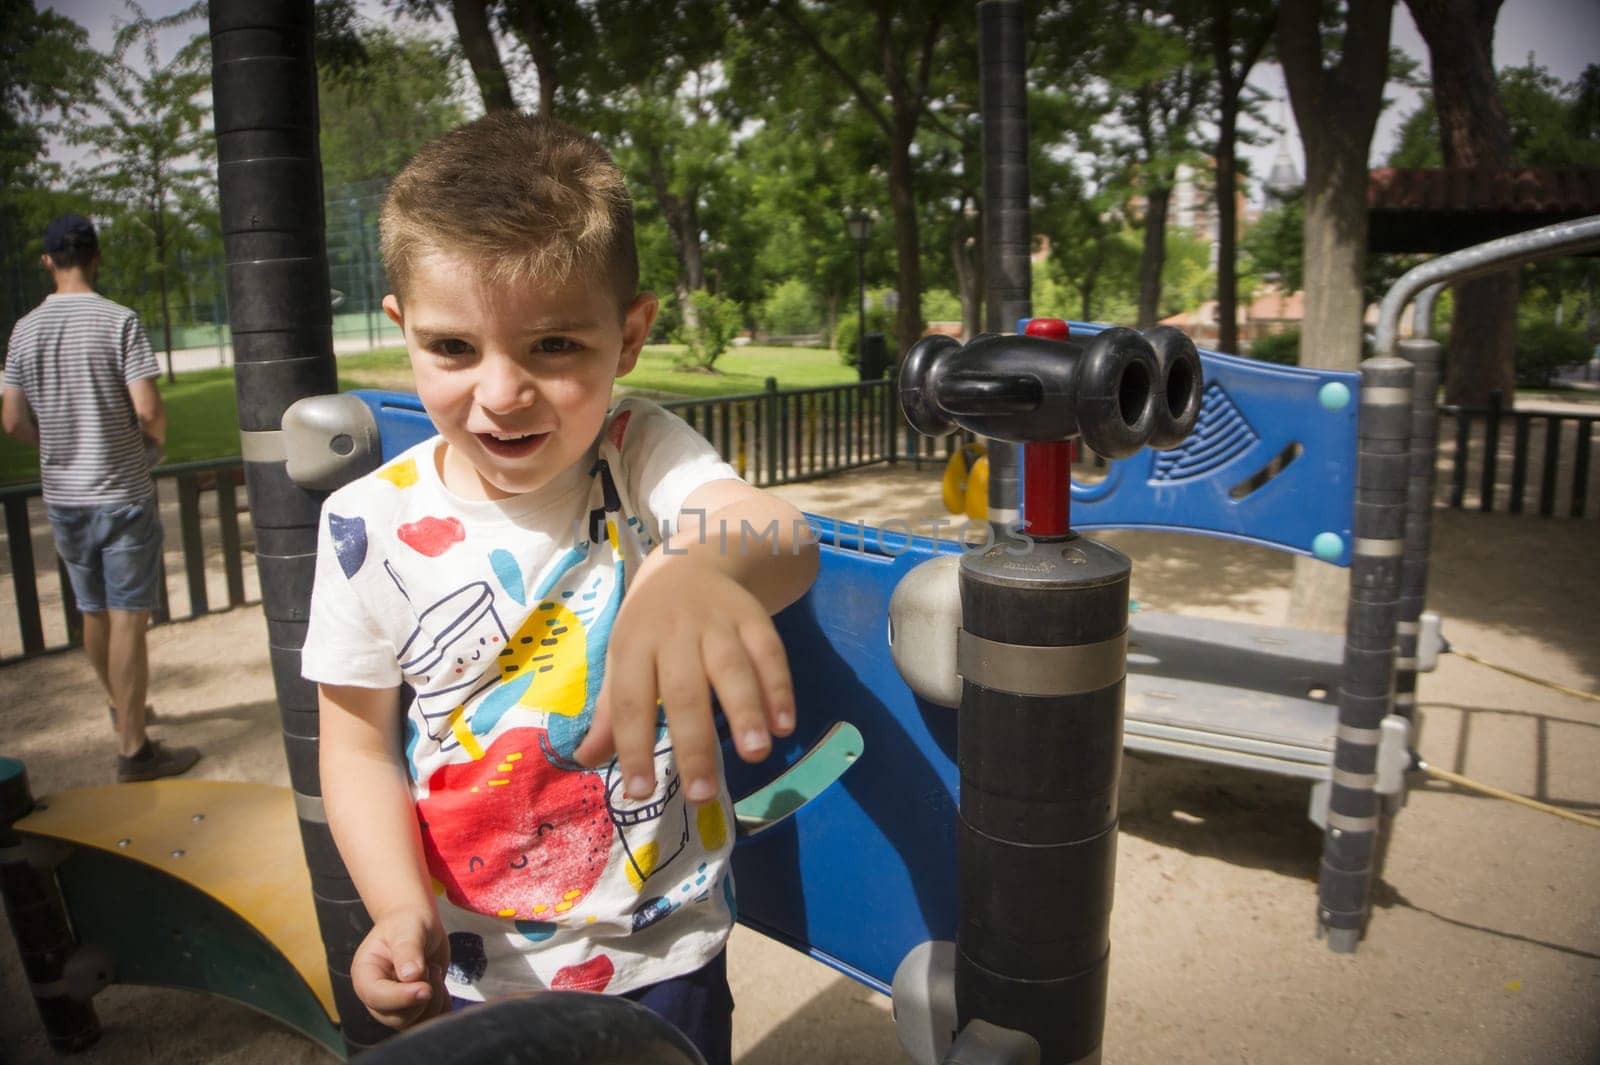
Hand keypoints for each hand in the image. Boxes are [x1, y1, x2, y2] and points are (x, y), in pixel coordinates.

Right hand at [351, 906, 450, 1029]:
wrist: (417, 925)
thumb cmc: (407, 923)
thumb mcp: (408, 929)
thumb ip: (408, 950)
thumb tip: (410, 976)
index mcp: (366, 974)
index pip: (376, 997)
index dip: (401, 997)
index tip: (425, 988)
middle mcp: (376, 995)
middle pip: (396, 1017)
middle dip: (421, 996)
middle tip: (430, 968)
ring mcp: (394, 1005)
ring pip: (414, 1022)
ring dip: (433, 1001)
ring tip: (433, 971)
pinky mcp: (413, 1009)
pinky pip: (429, 1021)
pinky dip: (441, 1006)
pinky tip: (440, 984)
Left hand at [574, 556, 795, 803]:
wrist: (693, 560)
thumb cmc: (651, 623)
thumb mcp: (623, 657)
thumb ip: (612, 712)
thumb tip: (585, 760)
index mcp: (634, 644)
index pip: (631, 701)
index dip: (633, 746)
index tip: (640, 792)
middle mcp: (675, 633)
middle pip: (685, 691)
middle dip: (694, 744)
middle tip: (702, 793)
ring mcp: (718, 623)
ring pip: (733, 668)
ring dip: (746, 712)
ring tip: (754, 754)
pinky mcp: (754, 617)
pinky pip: (770, 652)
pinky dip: (779, 688)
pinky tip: (784, 726)